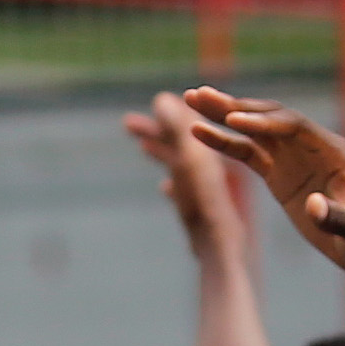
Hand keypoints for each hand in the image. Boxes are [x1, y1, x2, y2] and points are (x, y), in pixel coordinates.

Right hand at [119, 90, 249, 241]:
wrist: (218, 247)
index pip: (187, 126)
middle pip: (180, 143)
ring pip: (179, 166)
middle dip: (156, 131)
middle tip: (126, 122)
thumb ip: (177, 129)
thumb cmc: (204, 201)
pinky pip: (183, 193)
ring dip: (161, 153)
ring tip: (142, 146)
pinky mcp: (199, 214)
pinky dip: (172, 184)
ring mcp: (202, 192)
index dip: (169, 113)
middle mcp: (207, 170)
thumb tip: (161, 98)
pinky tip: (163, 187)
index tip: (152, 103)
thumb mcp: (188, 158)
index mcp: (207, 153)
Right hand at [173, 87, 344, 286]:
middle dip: (235, 106)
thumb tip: (315, 207)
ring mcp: (294, 158)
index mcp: (333, 151)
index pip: (293, 126)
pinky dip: (224, 142)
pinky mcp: (280, 174)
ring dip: (223, 115)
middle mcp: (311, 147)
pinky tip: (198, 132)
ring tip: (191, 100)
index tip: (234, 121)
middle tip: (198, 95)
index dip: (264, 122)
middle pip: (269, 117)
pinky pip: (248, 152)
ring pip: (253, 130)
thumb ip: (339, 218)